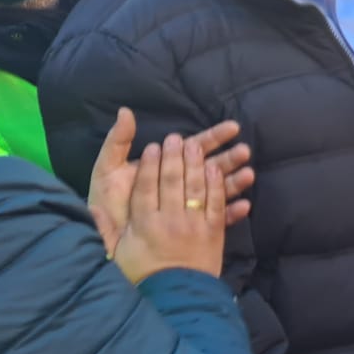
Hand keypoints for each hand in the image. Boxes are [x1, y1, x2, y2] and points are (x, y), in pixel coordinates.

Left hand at [87, 109, 255, 256]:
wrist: (105, 242)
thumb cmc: (106, 204)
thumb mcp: (107, 170)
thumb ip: (117, 142)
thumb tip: (126, 111)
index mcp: (166, 168)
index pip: (193, 148)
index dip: (213, 137)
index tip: (232, 129)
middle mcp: (181, 185)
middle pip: (210, 167)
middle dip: (228, 158)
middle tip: (245, 150)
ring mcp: (189, 207)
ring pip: (217, 191)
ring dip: (234, 182)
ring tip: (249, 175)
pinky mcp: (193, 228)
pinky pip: (216, 220)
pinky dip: (231, 213)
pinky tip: (245, 207)